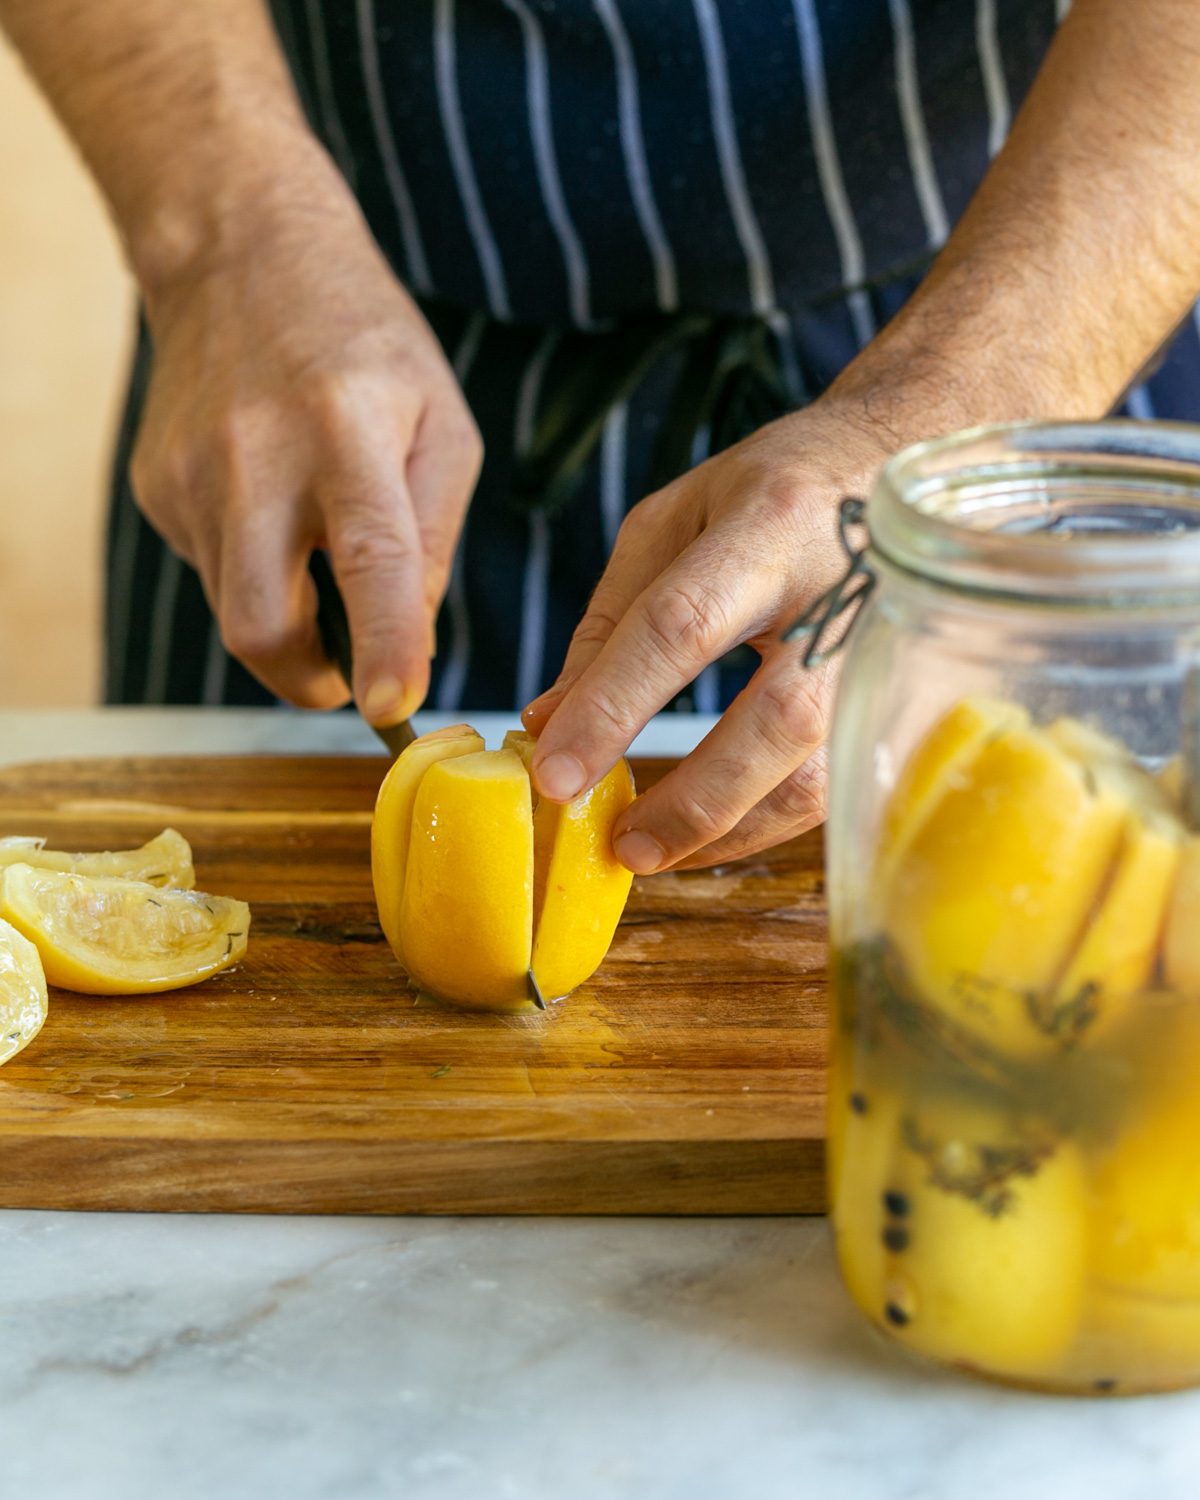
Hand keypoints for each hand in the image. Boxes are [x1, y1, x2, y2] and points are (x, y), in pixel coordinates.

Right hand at [131, 153, 481, 721]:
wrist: (241, 256)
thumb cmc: (368, 346)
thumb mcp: (444, 426)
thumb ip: (434, 540)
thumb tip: (412, 644)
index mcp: (347, 432)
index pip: (370, 559)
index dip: (383, 645)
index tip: (392, 710)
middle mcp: (255, 457)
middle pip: (259, 623)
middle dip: (307, 680)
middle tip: (346, 678)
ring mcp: (190, 475)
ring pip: (232, 608)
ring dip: (285, 617)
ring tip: (315, 548)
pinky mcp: (157, 489)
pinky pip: (212, 569)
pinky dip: (254, 568)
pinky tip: (272, 504)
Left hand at [521, 393, 908, 871]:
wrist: (908, 460)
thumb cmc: (777, 488)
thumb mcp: (676, 519)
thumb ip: (612, 620)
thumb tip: (550, 722)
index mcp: (773, 525)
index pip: (684, 625)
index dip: (613, 706)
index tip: (553, 775)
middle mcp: (848, 590)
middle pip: (776, 721)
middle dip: (691, 799)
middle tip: (620, 847)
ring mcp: (898, 651)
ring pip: (822, 772)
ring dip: (731, 830)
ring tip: (655, 851)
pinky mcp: (919, 697)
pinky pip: (843, 783)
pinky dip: (770, 821)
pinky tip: (716, 830)